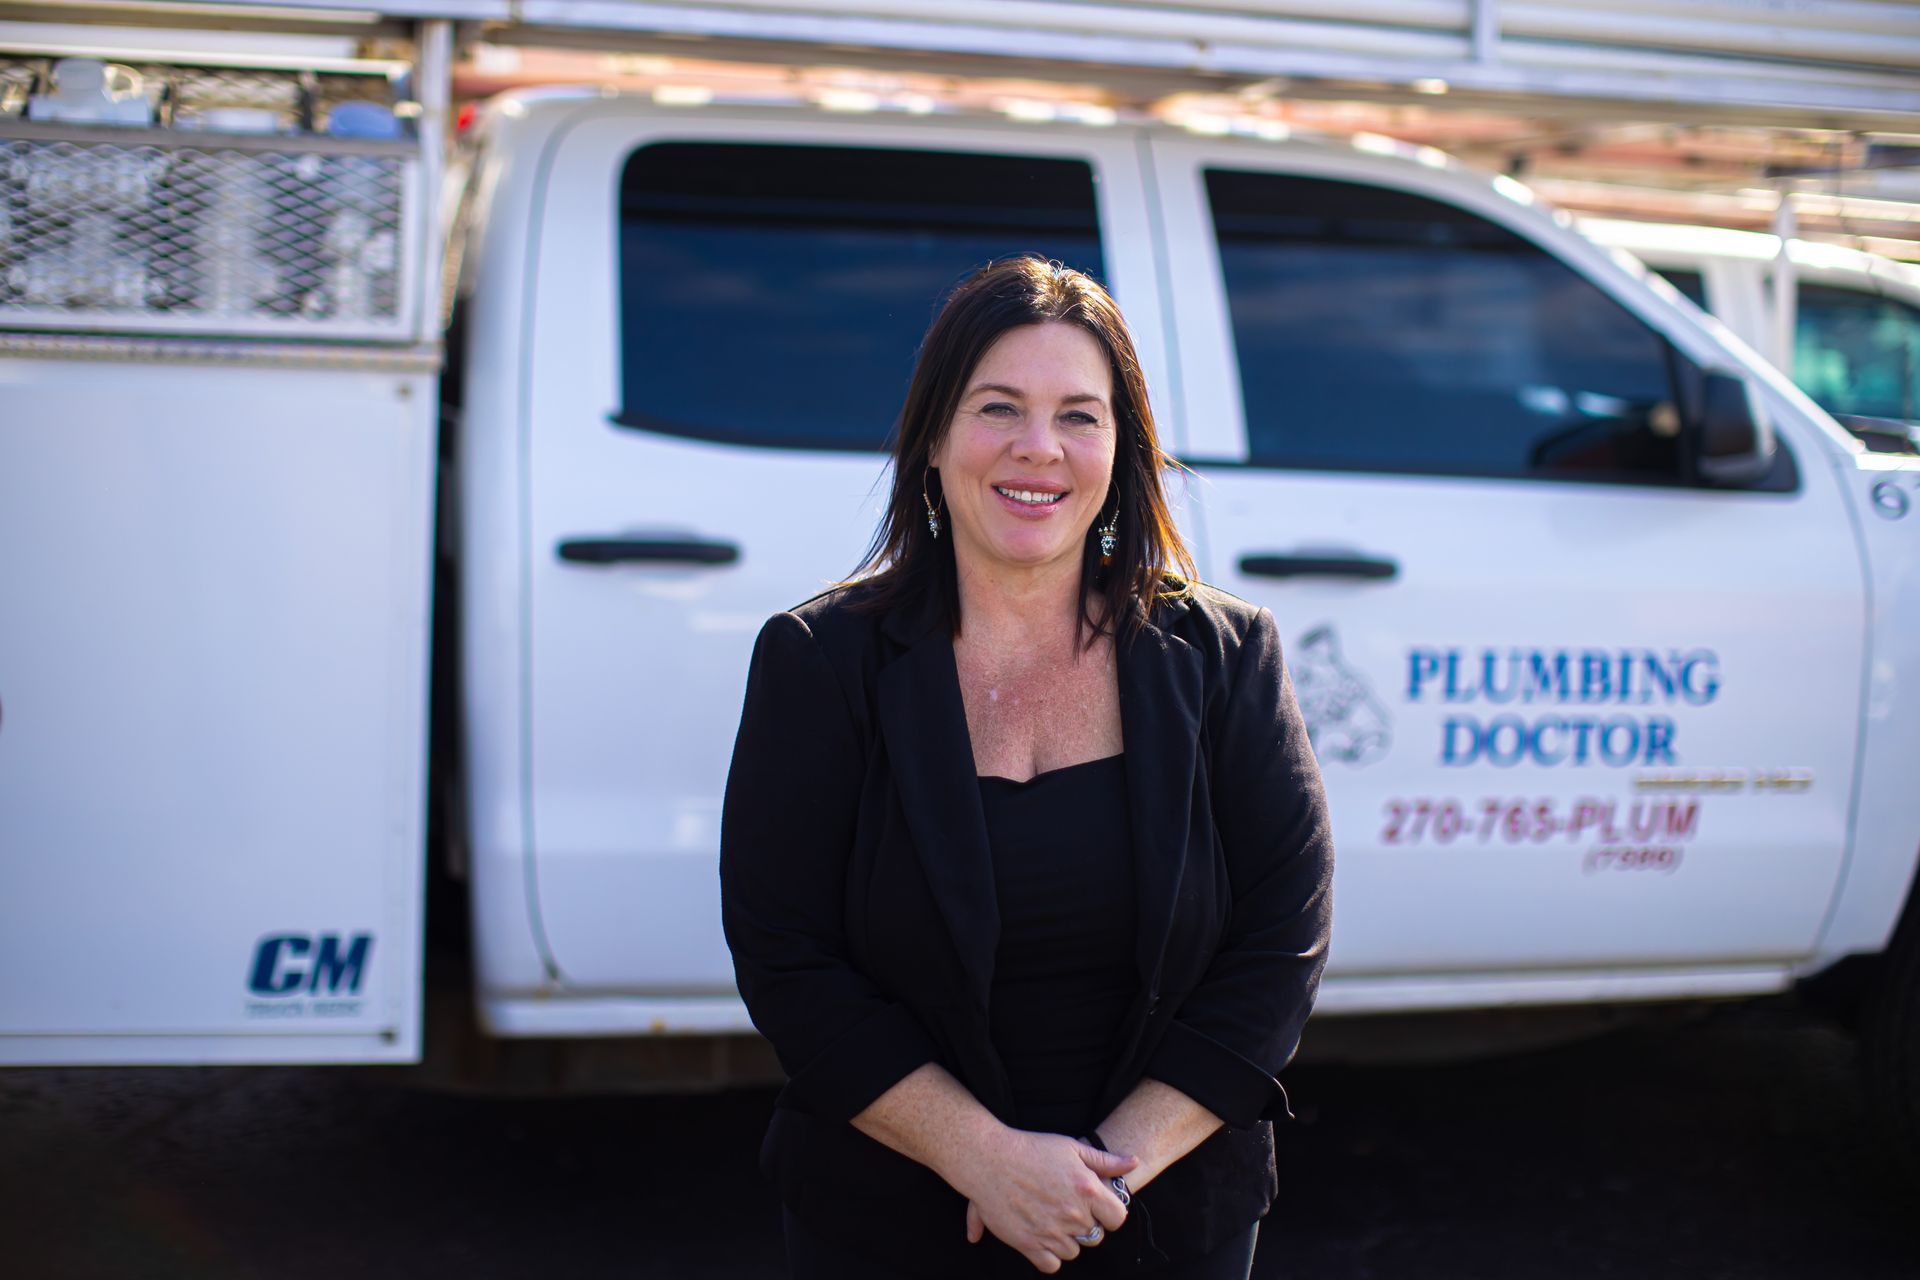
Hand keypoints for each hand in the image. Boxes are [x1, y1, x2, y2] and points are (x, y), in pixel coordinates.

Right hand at [953, 1131, 1135, 1272]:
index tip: (1095, 1207)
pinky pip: (1051, 1265)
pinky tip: (1040, 1236)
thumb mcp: (1072, 1147)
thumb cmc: (1031, 1148)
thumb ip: (1105, 1161)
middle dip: (1085, 1225)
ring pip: (1073, 1251)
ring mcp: (1051, 1231)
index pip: (1117, 1219)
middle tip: (1066, 1209)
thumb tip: (1133, 1162)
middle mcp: (1073, 1214)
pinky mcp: (1029, 1243)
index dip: (1108, 1214)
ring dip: (1065, 1240)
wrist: (989, 1158)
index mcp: (1088, 1189)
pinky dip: (1048, 1255)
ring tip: (1050, 1219)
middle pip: (1094, 1236)